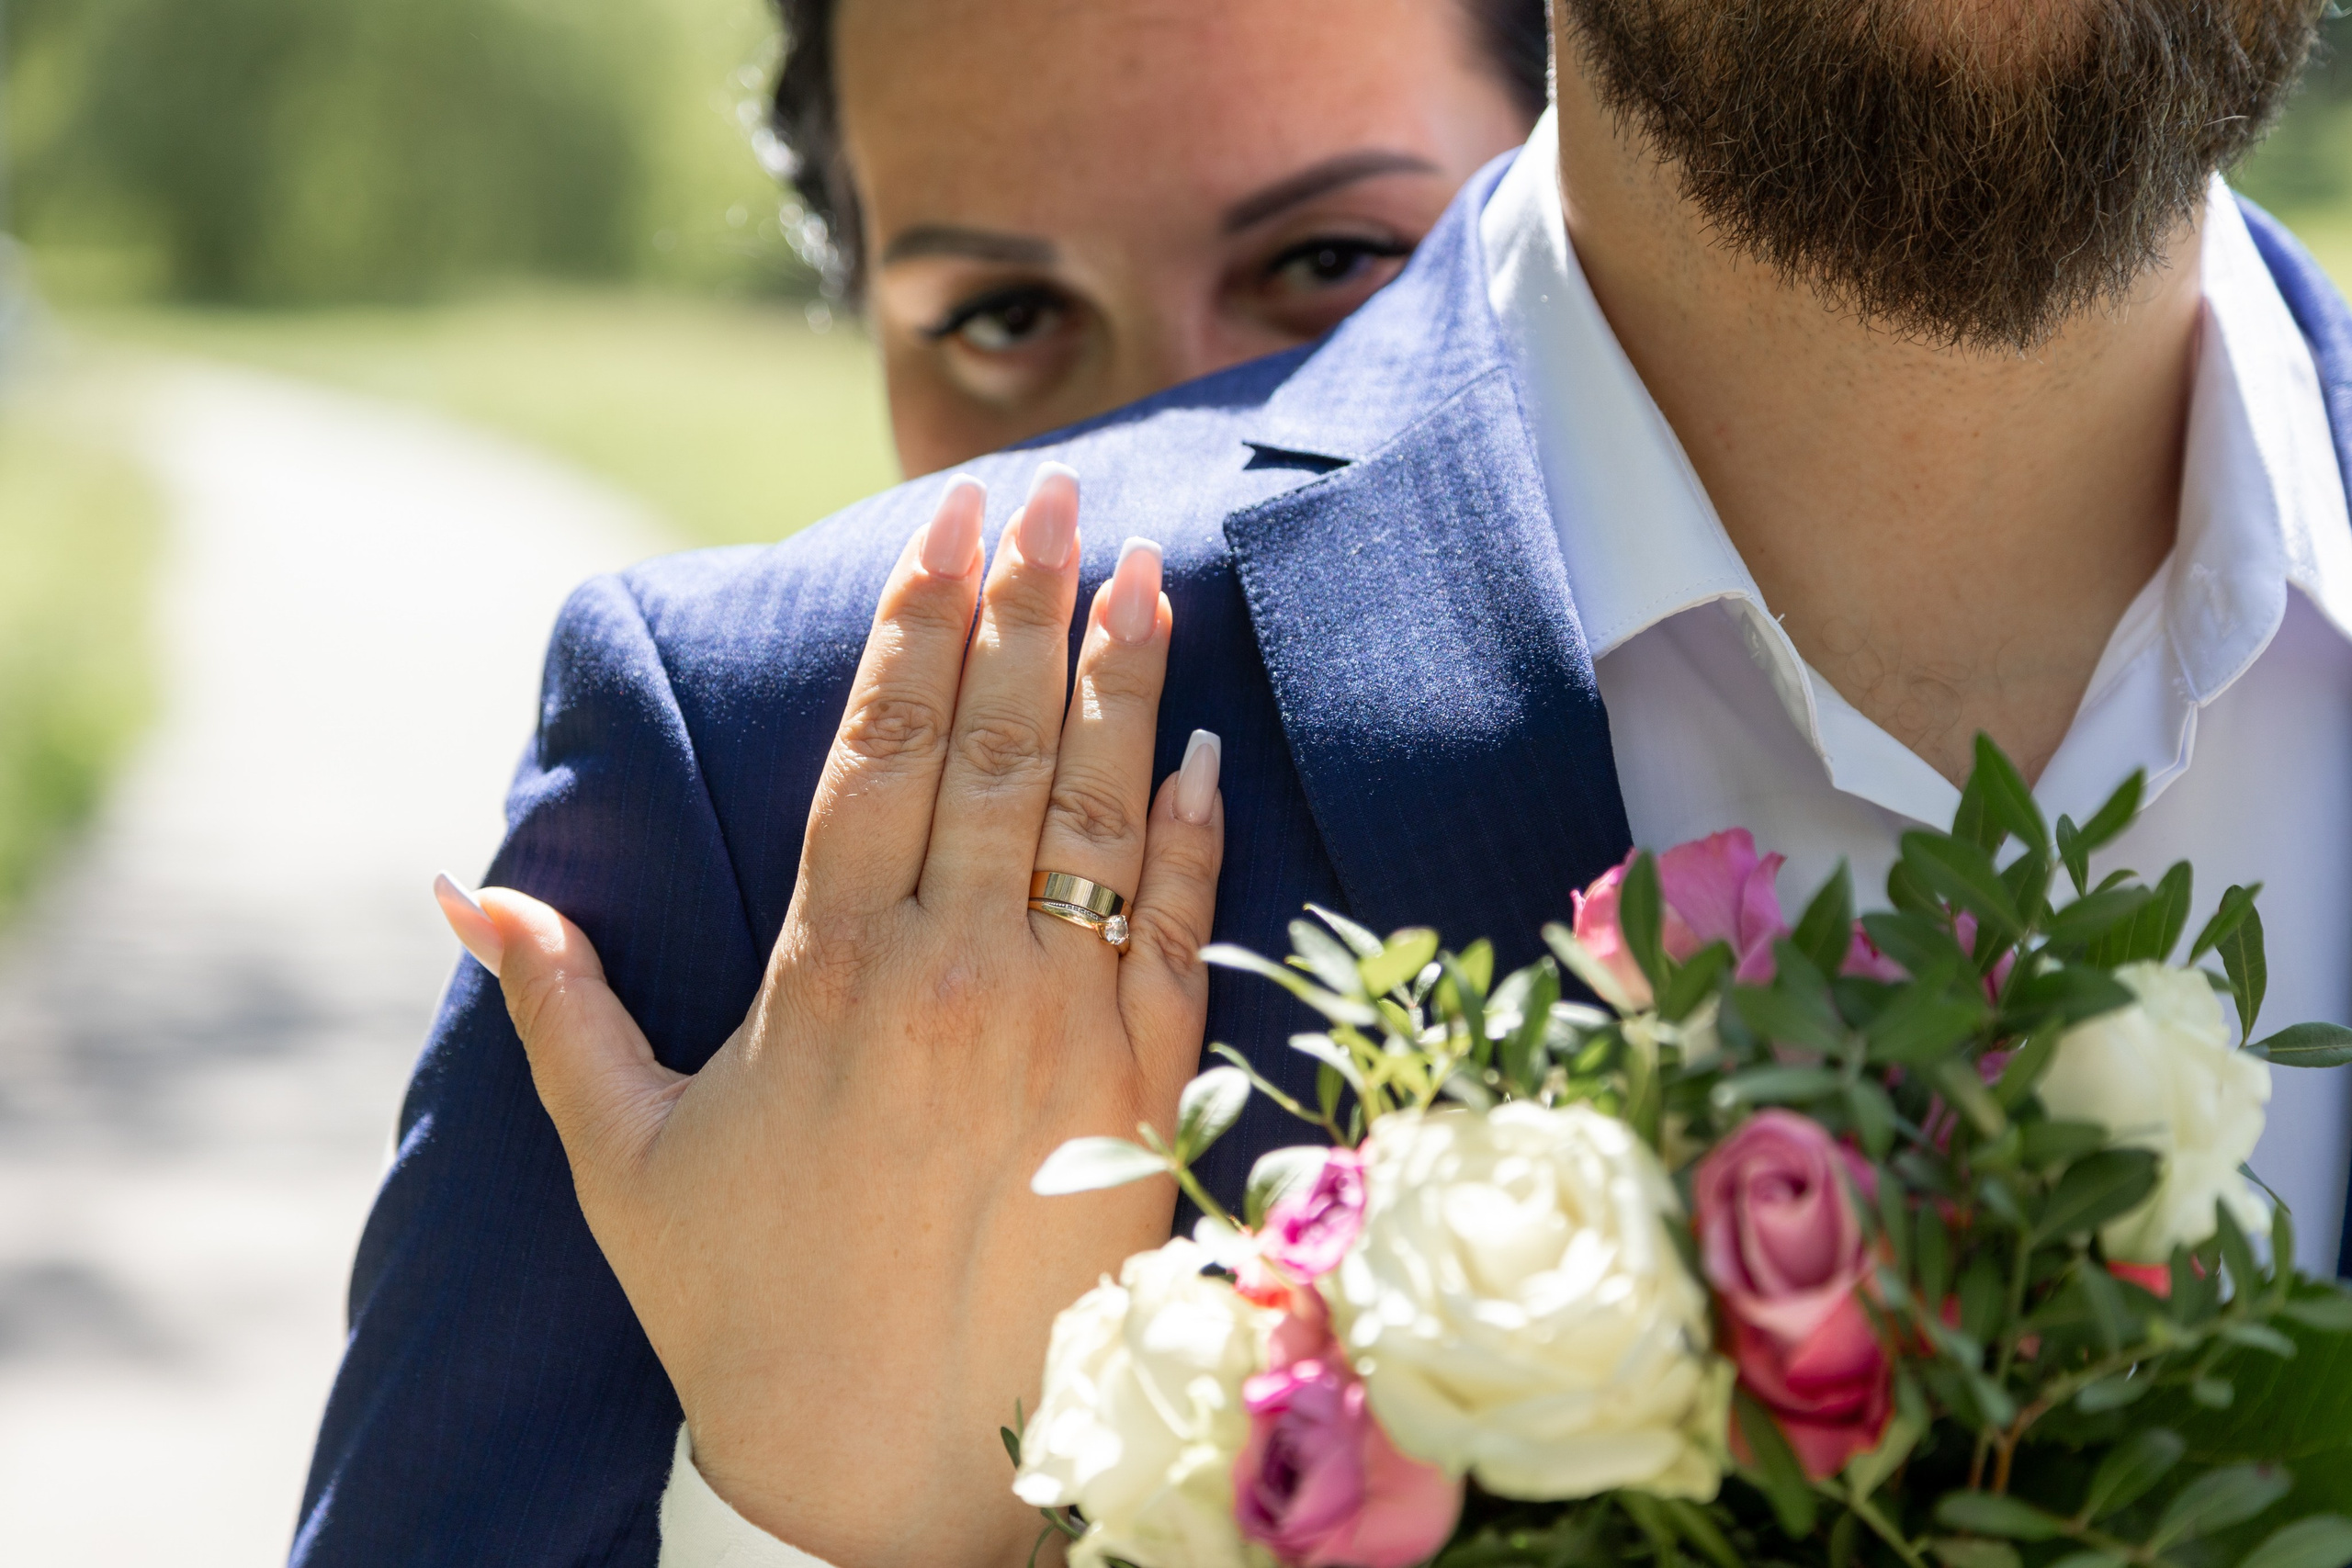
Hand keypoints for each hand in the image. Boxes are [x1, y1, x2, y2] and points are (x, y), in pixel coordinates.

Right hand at [436, 464, 1224, 1565]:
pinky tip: (1203, 746)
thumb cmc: (742, 1306)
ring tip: (1146, 567)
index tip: (951, 523)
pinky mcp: (1145, 1092)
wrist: (891, 1473)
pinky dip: (1197, 834)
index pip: (883, 746)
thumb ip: (552, 999)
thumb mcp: (621, 1151)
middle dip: (1033, 603)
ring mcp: (1063, 1028)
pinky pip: (1181, 931)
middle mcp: (955, 975)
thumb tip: (457, 884)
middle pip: (1000, 746)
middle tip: (1062, 488)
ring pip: (1099, 813)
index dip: (921, 620)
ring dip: (1125, 681)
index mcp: (827, 971)